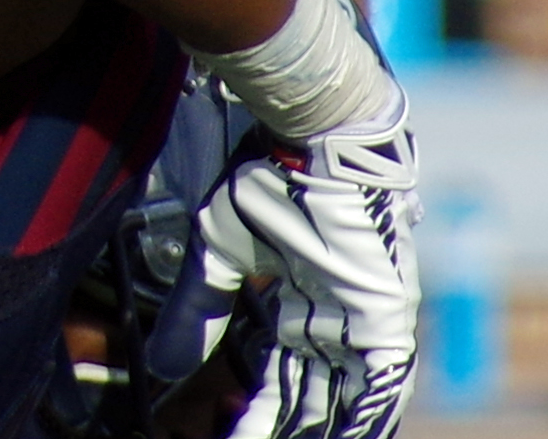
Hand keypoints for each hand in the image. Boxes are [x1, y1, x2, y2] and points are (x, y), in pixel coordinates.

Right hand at [188, 104, 423, 438]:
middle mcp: (337, 319)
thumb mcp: (219, 251)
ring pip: (348, 395)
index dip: (260, 410)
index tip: (232, 432)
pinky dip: (365, 413)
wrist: (314, 138)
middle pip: (314, 394)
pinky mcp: (387, 314)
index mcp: (301, 303)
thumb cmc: (268, 180)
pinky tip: (351, 436)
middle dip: (289, 426)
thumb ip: (197, 306)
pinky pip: (380, 381)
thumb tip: (161, 362)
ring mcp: (367, 319)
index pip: (282, 374)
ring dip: (324, 425)